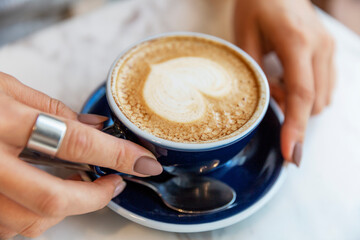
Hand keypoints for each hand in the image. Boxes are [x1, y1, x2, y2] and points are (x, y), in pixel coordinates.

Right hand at [0, 72, 161, 237]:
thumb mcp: (8, 89)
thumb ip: (55, 111)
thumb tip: (98, 129)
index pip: (74, 143)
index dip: (118, 154)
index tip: (144, 162)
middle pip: (53, 199)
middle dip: (95, 197)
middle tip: (115, 183)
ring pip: (29, 222)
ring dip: (65, 209)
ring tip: (81, 188)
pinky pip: (9, 227)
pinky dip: (37, 216)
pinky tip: (45, 195)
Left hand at [234, 0, 334, 164]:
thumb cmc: (255, 7)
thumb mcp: (244, 39)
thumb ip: (257, 76)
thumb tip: (271, 107)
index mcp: (296, 42)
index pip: (301, 95)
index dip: (296, 128)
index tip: (292, 154)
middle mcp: (320, 47)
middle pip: (314, 102)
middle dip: (295, 118)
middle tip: (270, 110)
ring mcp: (329, 49)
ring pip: (323, 98)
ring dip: (300, 105)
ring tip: (276, 86)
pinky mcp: (330, 51)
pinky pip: (325, 87)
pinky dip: (308, 95)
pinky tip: (289, 82)